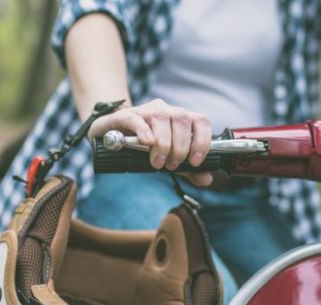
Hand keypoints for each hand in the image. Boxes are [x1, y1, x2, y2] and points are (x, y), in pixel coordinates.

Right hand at [89, 99, 212, 185]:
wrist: (113, 135)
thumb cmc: (145, 146)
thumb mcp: (170, 158)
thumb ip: (189, 169)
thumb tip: (208, 179)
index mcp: (180, 119)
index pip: (201, 121)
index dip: (202, 141)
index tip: (196, 161)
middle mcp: (166, 110)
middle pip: (182, 119)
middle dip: (180, 147)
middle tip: (172, 165)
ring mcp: (146, 110)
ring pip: (162, 118)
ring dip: (163, 143)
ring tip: (157, 162)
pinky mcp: (127, 115)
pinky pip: (138, 119)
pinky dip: (145, 131)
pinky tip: (147, 144)